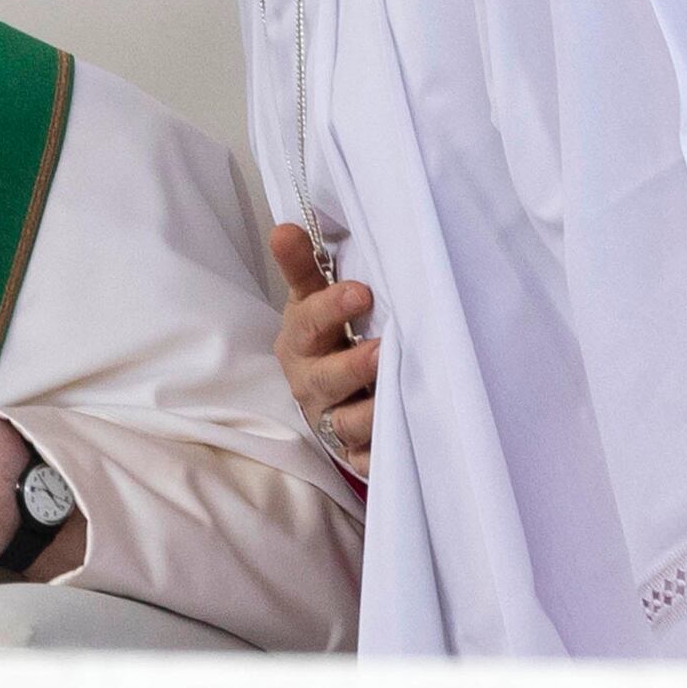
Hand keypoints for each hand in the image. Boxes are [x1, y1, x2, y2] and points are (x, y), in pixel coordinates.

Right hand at [269, 223, 377, 479]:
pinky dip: (380, 456)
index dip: (331, 308)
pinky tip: (400, 444)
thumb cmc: (325, 338)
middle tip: (381, 351)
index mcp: (300, 341)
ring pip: (348, 423)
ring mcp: (331, 420)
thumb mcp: (311, 301)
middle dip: (352, 367)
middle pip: (325, 379)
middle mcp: (311, 383)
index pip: (308, 322)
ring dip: (370, 414)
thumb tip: (286, 227)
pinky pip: (367, 460)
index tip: (361, 292)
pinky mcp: (354, 452)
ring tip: (395, 399)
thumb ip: (304, 267)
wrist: (326, 397)